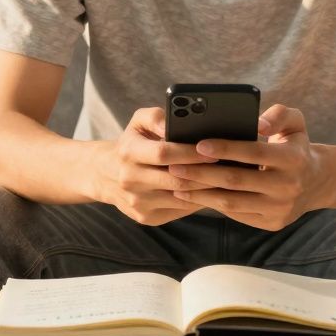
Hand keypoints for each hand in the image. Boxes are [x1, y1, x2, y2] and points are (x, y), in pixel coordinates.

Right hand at [91, 107, 220, 225]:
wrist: (106, 175)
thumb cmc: (133, 142)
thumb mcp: (138, 122)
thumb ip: (157, 117)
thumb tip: (178, 124)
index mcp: (128, 152)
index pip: (163, 153)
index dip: (190, 153)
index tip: (214, 151)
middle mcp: (130, 180)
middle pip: (176, 179)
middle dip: (206, 174)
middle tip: (230, 167)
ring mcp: (138, 202)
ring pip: (181, 198)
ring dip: (206, 190)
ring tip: (226, 180)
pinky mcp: (146, 218)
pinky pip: (180, 210)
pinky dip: (198, 201)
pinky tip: (212, 192)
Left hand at [166, 104, 323, 230]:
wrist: (317, 183)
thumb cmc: (295, 146)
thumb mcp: (296, 124)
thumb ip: (279, 114)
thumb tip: (258, 123)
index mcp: (293, 159)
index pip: (254, 152)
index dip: (225, 148)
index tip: (198, 144)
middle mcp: (288, 186)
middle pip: (236, 180)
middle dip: (202, 173)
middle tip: (174, 166)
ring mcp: (279, 208)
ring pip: (232, 202)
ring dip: (200, 193)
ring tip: (176, 182)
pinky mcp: (271, 223)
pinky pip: (236, 214)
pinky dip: (212, 204)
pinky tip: (192, 195)